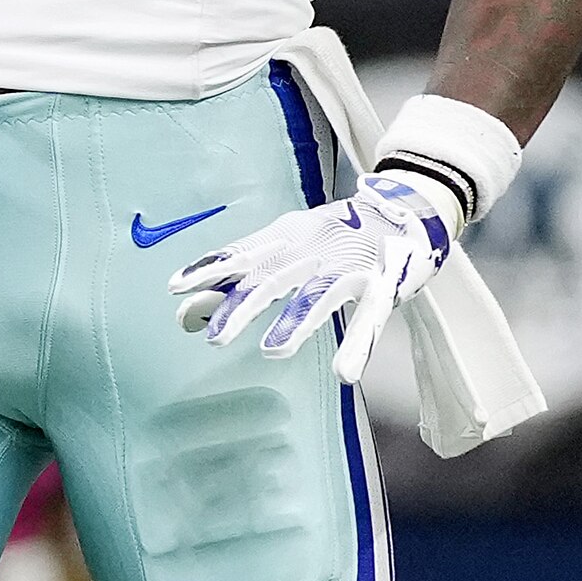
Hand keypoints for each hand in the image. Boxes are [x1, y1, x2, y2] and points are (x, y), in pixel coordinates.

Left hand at [171, 170, 458, 383]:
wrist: (406, 209)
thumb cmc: (338, 233)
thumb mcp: (289, 240)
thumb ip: (246, 267)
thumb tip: (194, 300)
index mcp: (289, 238)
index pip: (244, 254)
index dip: (210, 269)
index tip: (175, 287)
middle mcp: (315, 250)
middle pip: (274, 277)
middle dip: (242, 306)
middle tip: (214, 337)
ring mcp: (349, 266)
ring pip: (320, 295)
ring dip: (297, 322)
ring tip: (273, 351)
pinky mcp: (383, 283)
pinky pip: (370, 317)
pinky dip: (359, 344)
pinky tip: (346, 371)